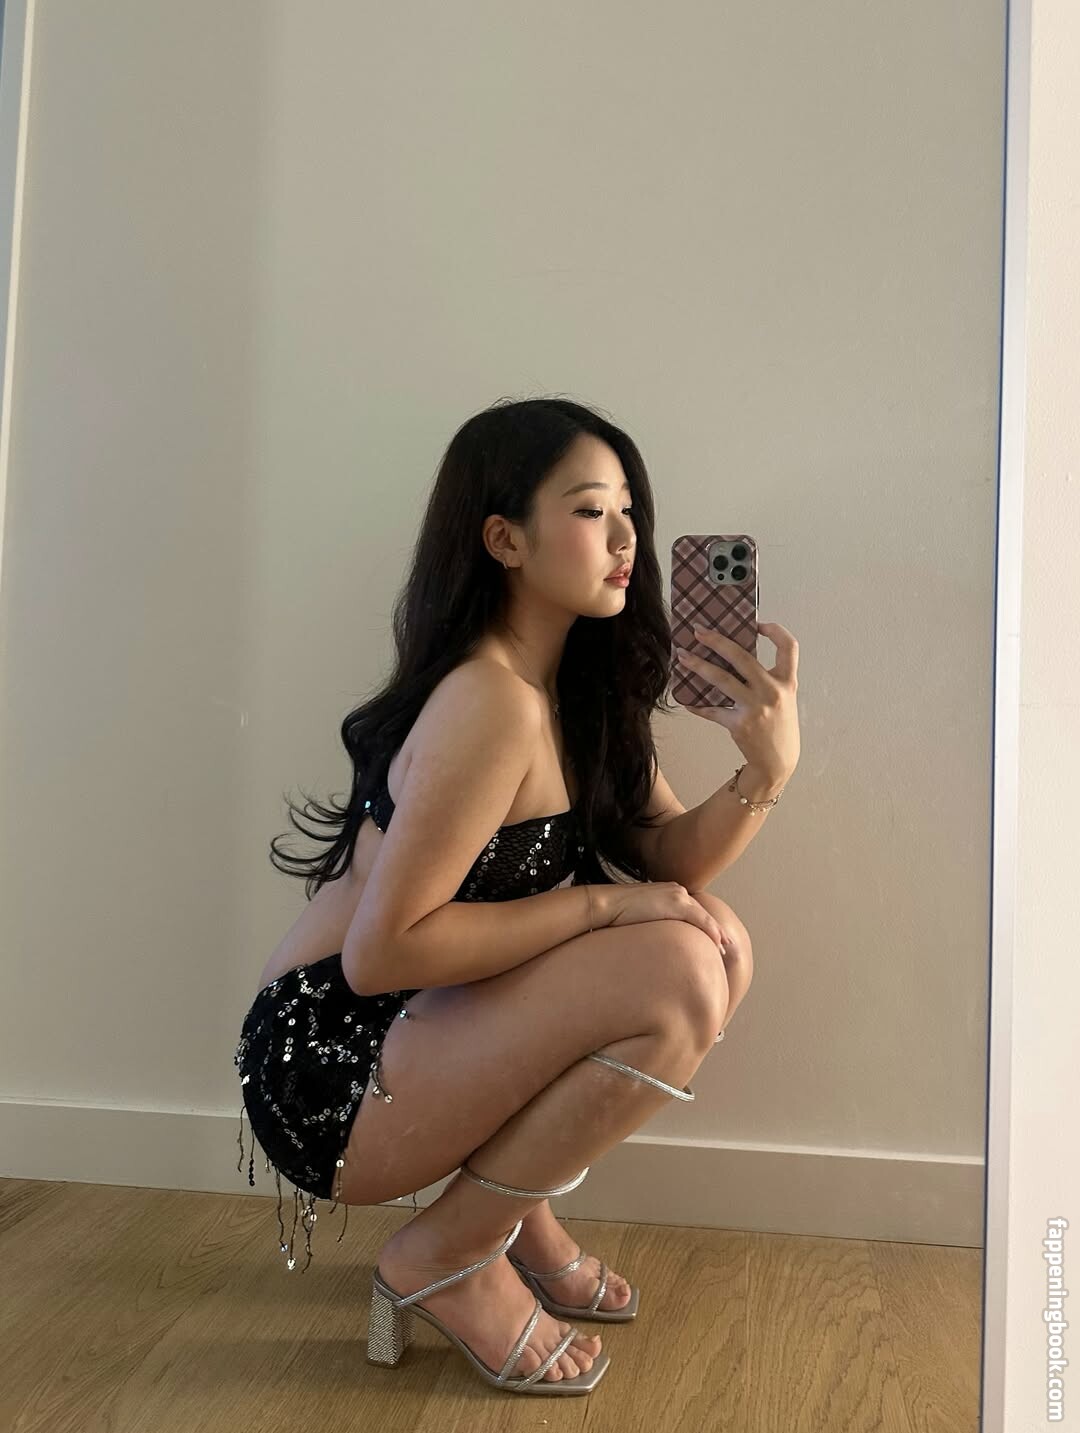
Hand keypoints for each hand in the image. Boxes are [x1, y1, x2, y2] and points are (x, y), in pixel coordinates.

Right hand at [605, 882, 727, 949]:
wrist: (606, 904)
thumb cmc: (615, 913)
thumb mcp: (637, 915)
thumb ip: (650, 921)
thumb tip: (650, 938)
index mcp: (667, 892)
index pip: (691, 909)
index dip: (703, 923)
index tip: (712, 936)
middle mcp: (676, 890)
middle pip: (701, 911)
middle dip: (714, 928)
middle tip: (725, 943)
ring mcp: (677, 896)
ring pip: (704, 916)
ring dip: (716, 932)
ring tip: (725, 947)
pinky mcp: (676, 904)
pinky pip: (700, 920)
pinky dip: (711, 931)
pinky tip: (718, 943)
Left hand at [673, 620, 799, 782]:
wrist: (778, 762)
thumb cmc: (779, 726)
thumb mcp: (783, 699)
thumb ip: (767, 679)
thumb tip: (735, 657)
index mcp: (787, 683)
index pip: (789, 647)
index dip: (775, 631)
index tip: (758, 623)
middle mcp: (772, 692)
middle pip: (742, 657)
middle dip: (717, 641)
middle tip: (699, 631)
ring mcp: (755, 708)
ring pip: (721, 679)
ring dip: (698, 666)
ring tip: (683, 657)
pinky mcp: (739, 725)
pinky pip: (712, 710)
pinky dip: (698, 705)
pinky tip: (687, 700)